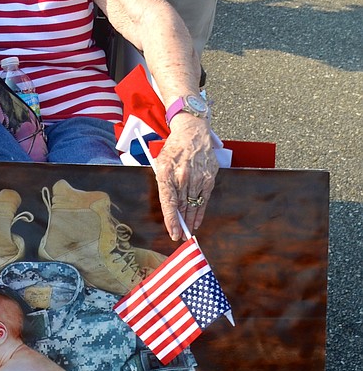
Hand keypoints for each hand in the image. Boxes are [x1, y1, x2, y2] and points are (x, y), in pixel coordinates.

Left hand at [153, 116, 218, 240]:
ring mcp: (198, 177)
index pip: (169, 202)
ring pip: (193, 205)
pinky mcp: (209, 177)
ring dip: (190, 220)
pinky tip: (197, 221)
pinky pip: (204, 200)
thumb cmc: (173, 150)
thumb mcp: (160, 164)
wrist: (192, 133)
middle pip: (181, 206)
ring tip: (188, 232)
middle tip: (179, 237)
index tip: (173, 233)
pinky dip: (200, 212)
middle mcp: (183, 175)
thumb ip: (164, 185)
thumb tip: (169, 208)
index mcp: (167, 172)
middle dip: (180, 223)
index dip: (171, 220)